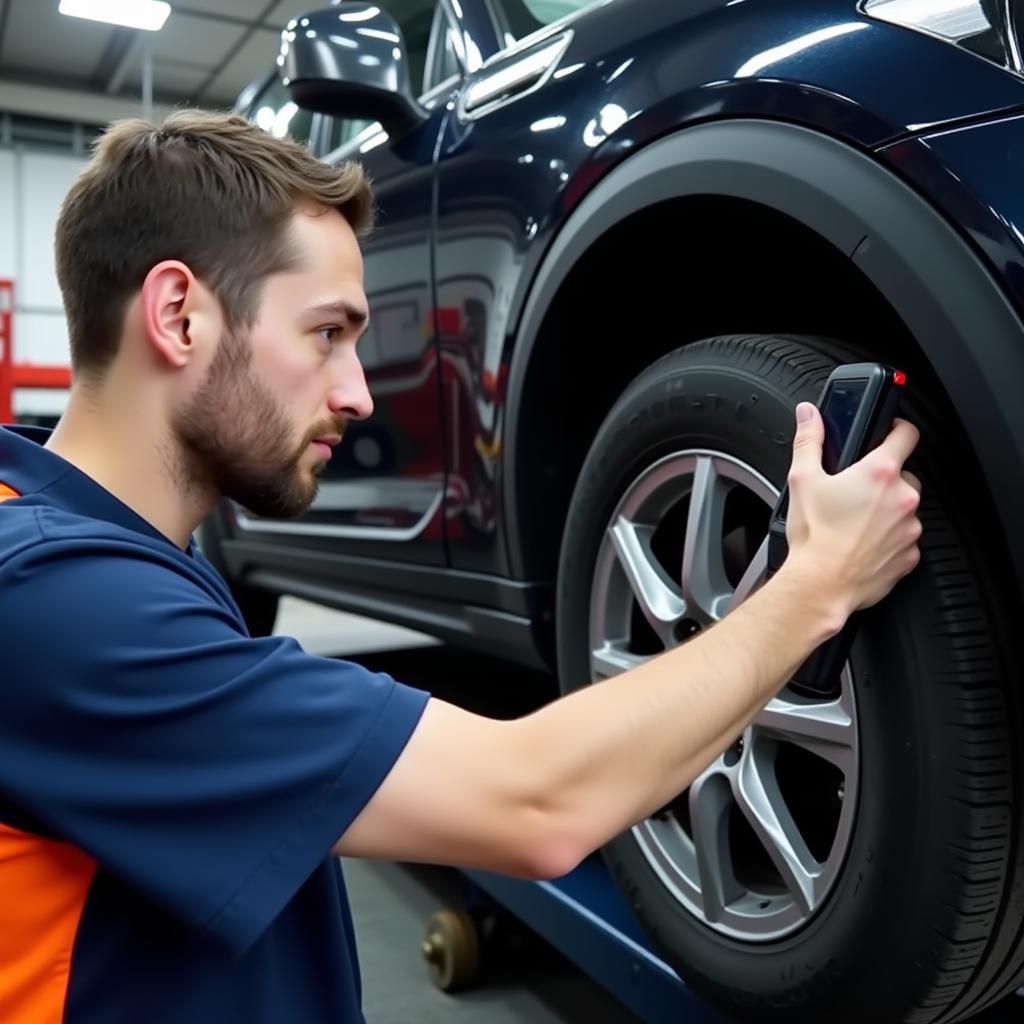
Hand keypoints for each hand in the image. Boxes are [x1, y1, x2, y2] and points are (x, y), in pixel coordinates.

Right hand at [783, 402, 922, 615]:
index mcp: (879, 472)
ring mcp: (910, 527)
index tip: (888, 433)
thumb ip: (809, 441)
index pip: (906, 433)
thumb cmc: (814, 537)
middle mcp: (902, 497)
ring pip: (904, 508)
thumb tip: (808, 416)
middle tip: (855, 491)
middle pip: (904, 474)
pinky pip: (904, 539)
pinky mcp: (910, 555)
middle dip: (883, 479)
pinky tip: (862, 542)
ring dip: (886, 510)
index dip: (897, 428)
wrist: (821, 585)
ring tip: (855, 522)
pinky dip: (889, 538)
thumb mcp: (802, 479)